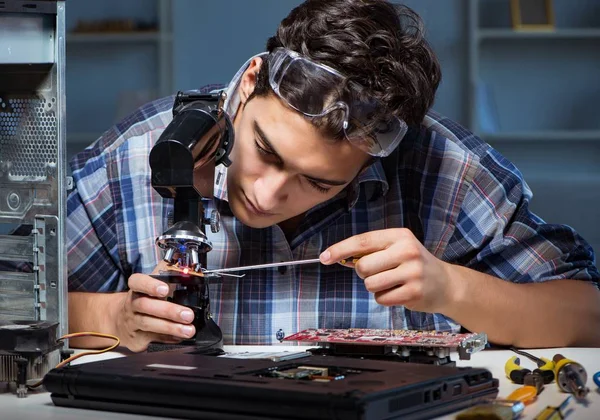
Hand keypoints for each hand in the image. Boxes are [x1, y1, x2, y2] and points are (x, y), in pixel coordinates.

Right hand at [111, 261, 195, 351]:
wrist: (120, 321)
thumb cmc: (143, 299)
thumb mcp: (151, 284)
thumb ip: (167, 274)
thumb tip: (185, 268)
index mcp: (136, 289)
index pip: (137, 282)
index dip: (150, 285)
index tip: (164, 289)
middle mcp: (132, 305)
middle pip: (146, 306)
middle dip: (169, 311)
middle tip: (188, 315)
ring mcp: (132, 323)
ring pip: (149, 324)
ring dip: (171, 328)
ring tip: (189, 330)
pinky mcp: (136, 339)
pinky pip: (152, 339)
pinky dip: (167, 339)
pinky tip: (179, 338)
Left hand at [319, 228, 455, 312]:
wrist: (446, 284)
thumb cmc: (413, 264)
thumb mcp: (397, 248)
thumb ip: (372, 251)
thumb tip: (339, 256)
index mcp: (399, 236)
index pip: (363, 241)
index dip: (341, 249)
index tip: (324, 257)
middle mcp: (407, 251)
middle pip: (363, 266)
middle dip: (364, 273)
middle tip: (380, 272)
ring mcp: (412, 272)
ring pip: (370, 284)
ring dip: (375, 287)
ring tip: (392, 283)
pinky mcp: (413, 293)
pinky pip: (381, 299)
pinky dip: (384, 298)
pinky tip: (399, 292)